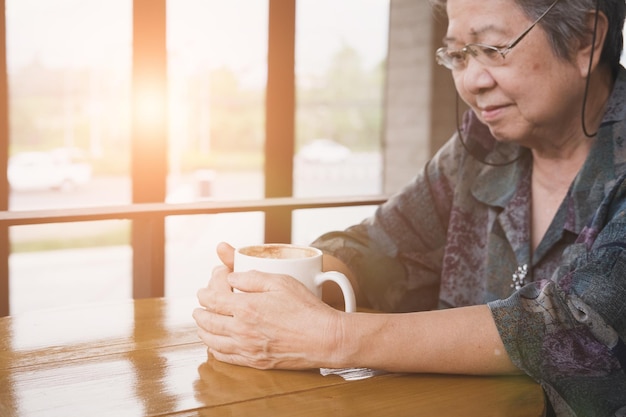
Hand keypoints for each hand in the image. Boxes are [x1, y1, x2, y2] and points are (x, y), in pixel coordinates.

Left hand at [193, 242, 346, 369]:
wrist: (323, 338)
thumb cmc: (306, 308)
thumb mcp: (281, 282)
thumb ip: (252, 277)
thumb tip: (231, 278)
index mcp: (245, 307)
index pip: (213, 299)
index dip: (205, 292)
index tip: (205, 288)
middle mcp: (241, 330)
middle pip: (207, 321)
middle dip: (200, 311)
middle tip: (199, 306)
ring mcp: (247, 348)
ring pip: (212, 341)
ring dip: (203, 330)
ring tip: (202, 323)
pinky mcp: (255, 362)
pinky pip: (224, 357)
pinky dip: (214, 349)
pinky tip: (215, 344)